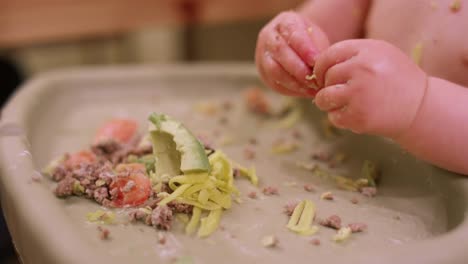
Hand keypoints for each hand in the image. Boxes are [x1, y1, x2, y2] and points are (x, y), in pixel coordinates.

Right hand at [255, 11, 329, 96]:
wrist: (295, 46)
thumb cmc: (309, 40)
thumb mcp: (317, 38)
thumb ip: (317, 49)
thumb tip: (319, 66)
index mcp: (284, 22)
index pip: (292, 33)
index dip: (304, 48)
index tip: (316, 61)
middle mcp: (269, 36)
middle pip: (280, 51)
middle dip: (298, 68)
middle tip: (314, 80)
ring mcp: (262, 54)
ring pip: (274, 70)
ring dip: (294, 82)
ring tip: (311, 88)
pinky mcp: (263, 72)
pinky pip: (274, 83)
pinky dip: (291, 90)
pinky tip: (305, 92)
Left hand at [313, 39, 427, 137]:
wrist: (421, 107)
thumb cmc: (395, 79)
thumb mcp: (379, 54)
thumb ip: (350, 55)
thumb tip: (315, 66)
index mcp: (366, 50)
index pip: (327, 56)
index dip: (321, 68)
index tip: (325, 76)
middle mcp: (362, 69)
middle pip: (326, 77)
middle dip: (327, 86)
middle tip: (341, 92)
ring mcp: (359, 94)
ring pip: (323, 98)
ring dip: (327, 103)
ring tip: (341, 103)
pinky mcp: (358, 116)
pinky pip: (333, 117)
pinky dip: (339, 118)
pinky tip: (354, 114)